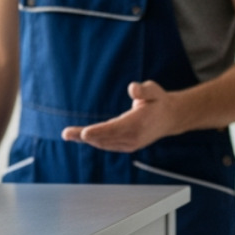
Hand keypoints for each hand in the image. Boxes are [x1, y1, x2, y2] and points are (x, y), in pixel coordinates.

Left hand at [61, 80, 183, 152]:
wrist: (169, 118)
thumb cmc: (158, 101)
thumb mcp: (154, 90)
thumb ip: (144, 90)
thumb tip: (132, 88)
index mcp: (138, 124)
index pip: (115, 129)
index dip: (99, 131)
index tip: (84, 133)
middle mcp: (133, 137)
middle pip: (105, 138)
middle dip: (84, 136)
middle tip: (66, 133)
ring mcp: (130, 143)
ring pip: (104, 143)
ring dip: (85, 139)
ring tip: (68, 134)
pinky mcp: (127, 145)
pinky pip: (107, 144)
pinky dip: (94, 140)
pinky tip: (81, 136)